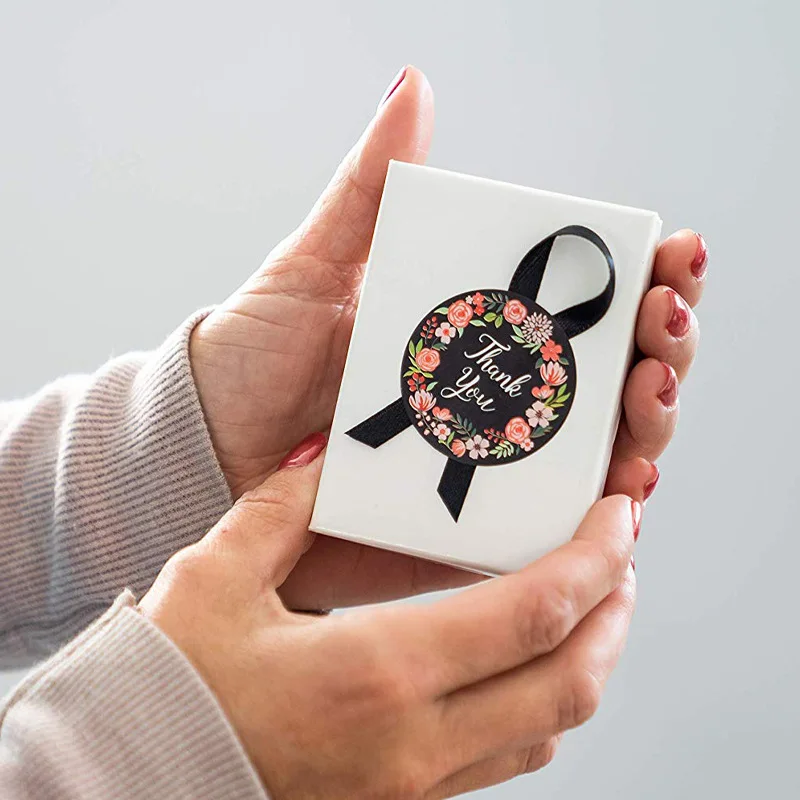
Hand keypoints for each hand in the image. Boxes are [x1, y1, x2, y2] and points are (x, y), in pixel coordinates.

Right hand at [140, 440, 637, 798]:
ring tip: (590, 605)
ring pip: (549, 729)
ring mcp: (415, 784)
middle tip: (621, 559)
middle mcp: (413, 738)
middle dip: (613, 613)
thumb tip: (330, 451)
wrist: (131, 781)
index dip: (593, 560)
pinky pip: (507, 759)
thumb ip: (283, 505)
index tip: (620, 519)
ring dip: (588, 662)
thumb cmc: (169, 684)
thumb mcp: (217, 576)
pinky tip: (526, 666)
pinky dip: (542, 706)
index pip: (531, 613)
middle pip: (568, 681)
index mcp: (376, 669)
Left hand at [189, 66, 706, 609]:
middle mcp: (494, 398)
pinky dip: (600, 521)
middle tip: (661, 320)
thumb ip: (371, 189)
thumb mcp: (314, 266)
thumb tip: (414, 89)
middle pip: (611, 377)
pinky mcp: (468, 532)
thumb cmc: (257, 358)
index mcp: (473, 329)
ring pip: (601, 453)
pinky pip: (551, 533)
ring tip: (649, 395)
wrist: (207, 454)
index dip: (641, 277)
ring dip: (648, 425)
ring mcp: (488, 467)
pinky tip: (624, 494)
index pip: (584, 304)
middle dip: (661, 344)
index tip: (670, 254)